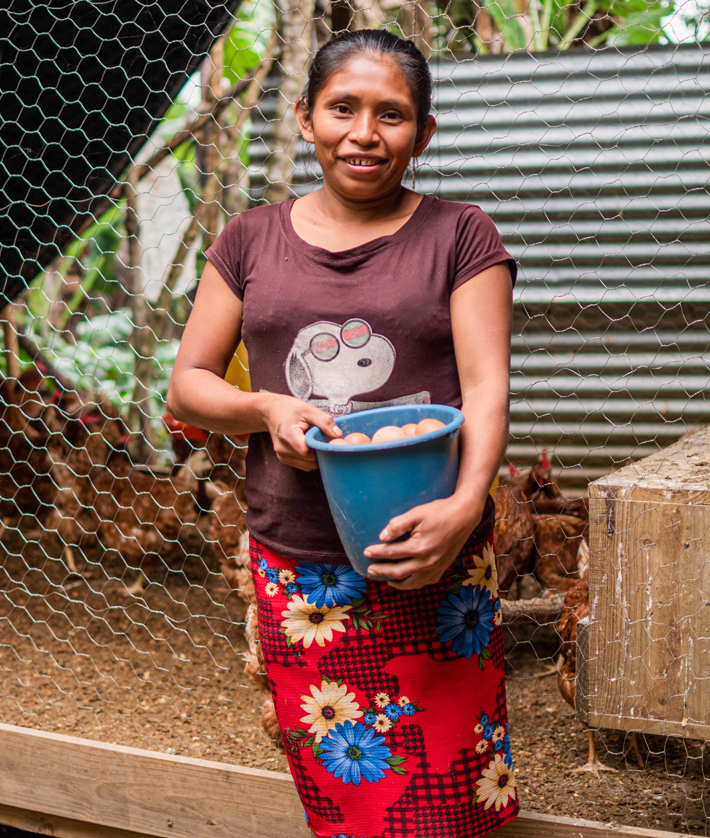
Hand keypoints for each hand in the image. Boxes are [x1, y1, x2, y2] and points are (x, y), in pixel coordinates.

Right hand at [262, 393, 340, 470]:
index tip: (325, 439)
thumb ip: (324, 422)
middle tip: (322, 439)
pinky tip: (309, 446)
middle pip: (308, 459)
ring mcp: (282, 456)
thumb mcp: (308, 410)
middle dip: (319, 452)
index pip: (306, 451)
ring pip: (307, 465)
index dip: (319, 447)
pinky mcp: (284, 459)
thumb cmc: (290, 408)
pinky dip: (309, 459)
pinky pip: (302, 465)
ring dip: (315, 456)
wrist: (272, 411)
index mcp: (287, 435)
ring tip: (313, 441)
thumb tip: (338, 435)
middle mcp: (282, 449)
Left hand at [363, 496, 482, 589]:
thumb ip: (398, 524)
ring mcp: (435, 568)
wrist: (465, 516)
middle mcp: (427, 562)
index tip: (366, 551)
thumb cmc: (440, 512)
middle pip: (398, 571)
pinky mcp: (442, 568)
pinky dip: (412, 584)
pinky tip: (406, 580)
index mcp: (419, 548)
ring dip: (396, 582)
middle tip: (369, 570)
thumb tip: (383, 536)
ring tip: (385, 579)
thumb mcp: (417, 513)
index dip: (377, 552)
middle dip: (382, 571)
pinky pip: (424, 582)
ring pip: (411, 582)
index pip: (392, 553)